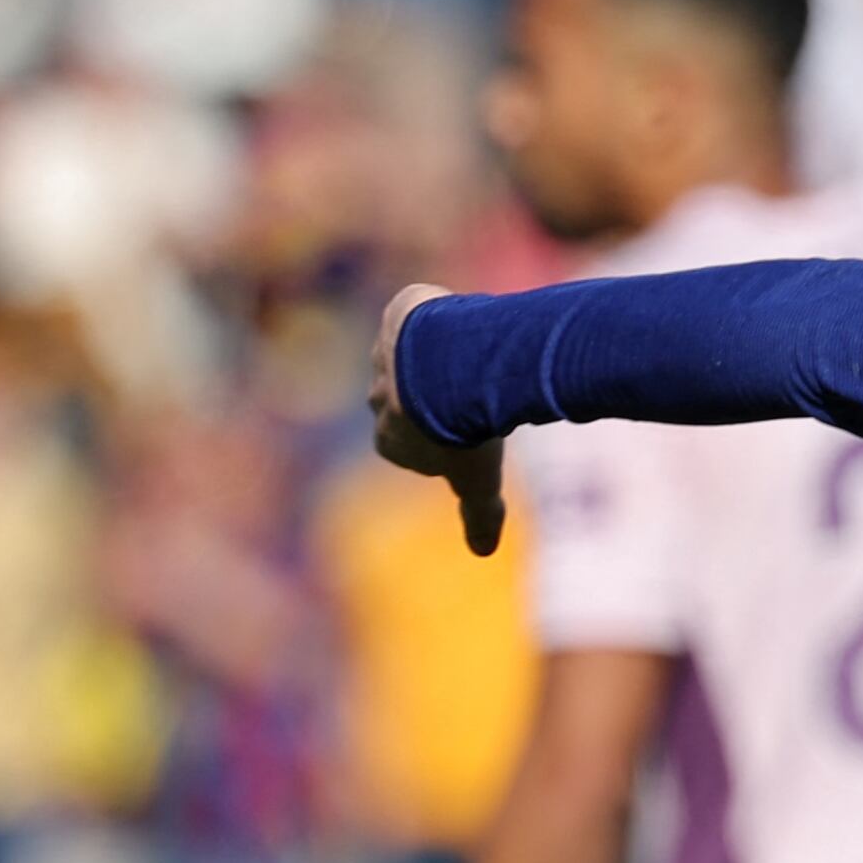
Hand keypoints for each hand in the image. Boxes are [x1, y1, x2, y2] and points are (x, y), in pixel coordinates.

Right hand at [368, 285, 508, 555]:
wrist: (452, 370)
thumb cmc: (463, 429)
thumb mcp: (477, 480)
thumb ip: (479, 514)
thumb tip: (484, 551)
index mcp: (389, 437)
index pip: (406, 442)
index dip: (438, 437)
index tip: (467, 433)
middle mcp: (378, 396)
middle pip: (406, 397)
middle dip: (435, 395)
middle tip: (477, 394)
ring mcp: (385, 353)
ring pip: (411, 352)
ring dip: (439, 352)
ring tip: (479, 354)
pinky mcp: (398, 314)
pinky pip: (415, 310)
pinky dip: (436, 312)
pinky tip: (467, 318)